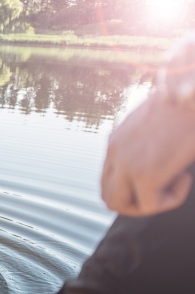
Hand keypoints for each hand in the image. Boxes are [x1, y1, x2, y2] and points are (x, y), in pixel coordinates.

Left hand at [101, 35, 194, 216]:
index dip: (132, 186)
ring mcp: (127, 164)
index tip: (160, 172)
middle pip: (108, 196)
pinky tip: (185, 176)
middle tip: (164, 187)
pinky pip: (150, 206)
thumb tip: (158, 154)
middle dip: (136, 201)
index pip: (108, 179)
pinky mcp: (145, 174)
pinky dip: (171, 199)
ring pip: (120, 206)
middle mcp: (115, 153)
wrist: (193, 87)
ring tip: (174, 181)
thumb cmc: (185, 99)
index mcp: (116, 141)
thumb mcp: (155, 120)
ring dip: (149, 204)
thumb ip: (146, 140)